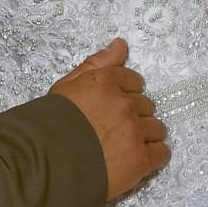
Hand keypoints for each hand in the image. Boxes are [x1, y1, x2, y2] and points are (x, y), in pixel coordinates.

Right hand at [46, 38, 168, 200]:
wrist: (45, 162)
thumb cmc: (51, 124)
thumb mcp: (67, 85)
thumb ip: (96, 63)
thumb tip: (121, 44)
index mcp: (105, 82)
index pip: (134, 81)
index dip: (125, 94)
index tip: (114, 107)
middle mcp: (124, 104)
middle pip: (147, 105)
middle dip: (135, 115)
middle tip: (116, 128)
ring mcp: (134, 132)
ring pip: (158, 128)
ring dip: (145, 135)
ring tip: (125, 146)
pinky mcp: (141, 159)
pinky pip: (162, 153)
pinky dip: (153, 157)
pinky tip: (136, 160)